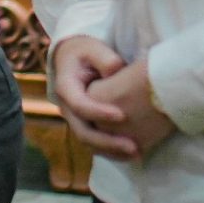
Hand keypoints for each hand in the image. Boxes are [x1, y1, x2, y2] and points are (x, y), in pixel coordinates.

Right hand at [50, 35, 138, 160]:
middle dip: (108, 142)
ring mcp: (75, 120)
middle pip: (83, 132)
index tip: (122, 116)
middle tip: (133, 147)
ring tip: (137, 153)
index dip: (99, 112)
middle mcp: (67, 108)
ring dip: (112, 151)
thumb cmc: (86, 53)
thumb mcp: (93, 48)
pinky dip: (113, 151)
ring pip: (89, 142)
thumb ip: (105, 59)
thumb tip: (115, 72)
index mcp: (65, 87)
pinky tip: (134, 153)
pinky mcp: (86, 126)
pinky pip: (96, 144)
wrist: (73, 59)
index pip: (79, 105)